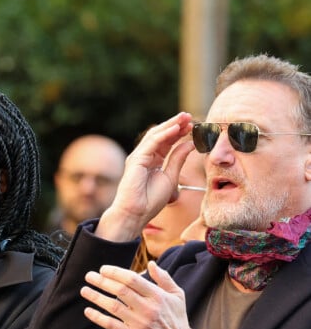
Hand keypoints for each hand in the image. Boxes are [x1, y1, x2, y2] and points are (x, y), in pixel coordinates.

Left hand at [81, 261, 197, 328]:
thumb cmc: (176, 319)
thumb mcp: (177, 295)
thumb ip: (164, 278)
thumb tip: (151, 264)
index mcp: (157, 296)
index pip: (132, 279)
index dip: (115, 272)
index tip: (103, 269)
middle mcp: (147, 308)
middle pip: (120, 291)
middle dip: (102, 281)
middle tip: (89, 276)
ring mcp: (138, 323)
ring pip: (113, 307)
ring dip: (96, 297)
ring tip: (84, 290)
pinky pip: (111, 325)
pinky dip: (98, 317)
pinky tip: (88, 311)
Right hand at [97, 112, 194, 240]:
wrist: (136, 213)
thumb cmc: (150, 200)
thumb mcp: (170, 177)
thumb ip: (178, 159)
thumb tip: (190, 144)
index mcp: (153, 161)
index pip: (166, 142)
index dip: (179, 133)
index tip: (192, 126)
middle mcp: (145, 156)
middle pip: (160, 135)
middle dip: (175, 125)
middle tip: (189, 116)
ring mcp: (139, 157)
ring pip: (155, 136)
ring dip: (170, 125)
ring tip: (184, 118)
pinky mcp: (136, 159)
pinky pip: (152, 143)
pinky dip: (164, 135)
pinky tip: (176, 129)